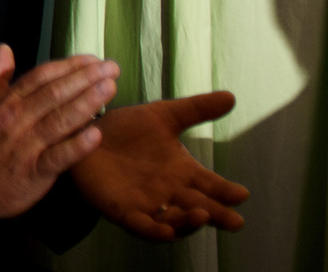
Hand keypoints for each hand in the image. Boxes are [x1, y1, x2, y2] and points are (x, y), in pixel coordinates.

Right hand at [0, 46, 117, 231]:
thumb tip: (5, 49)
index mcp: (5, 101)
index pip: (41, 77)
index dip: (68, 66)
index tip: (91, 59)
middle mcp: (16, 119)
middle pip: (55, 94)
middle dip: (85, 79)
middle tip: (111, 68)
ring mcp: (26, 145)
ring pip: (60, 120)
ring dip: (87, 103)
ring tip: (109, 89)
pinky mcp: (34, 171)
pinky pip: (58, 156)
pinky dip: (76, 145)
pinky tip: (96, 135)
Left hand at [68, 93, 246, 240]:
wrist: (85, 135)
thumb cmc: (127, 130)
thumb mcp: (162, 115)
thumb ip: (195, 109)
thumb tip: (231, 97)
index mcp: (182, 171)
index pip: (210, 185)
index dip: (226, 191)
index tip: (242, 193)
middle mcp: (170, 192)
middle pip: (200, 208)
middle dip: (218, 215)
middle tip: (236, 221)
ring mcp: (148, 204)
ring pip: (175, 221)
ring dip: (190, 223)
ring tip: (203, 216)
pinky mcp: (124, 211)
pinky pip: (143, 226)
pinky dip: (156, 230)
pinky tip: (167, 230)